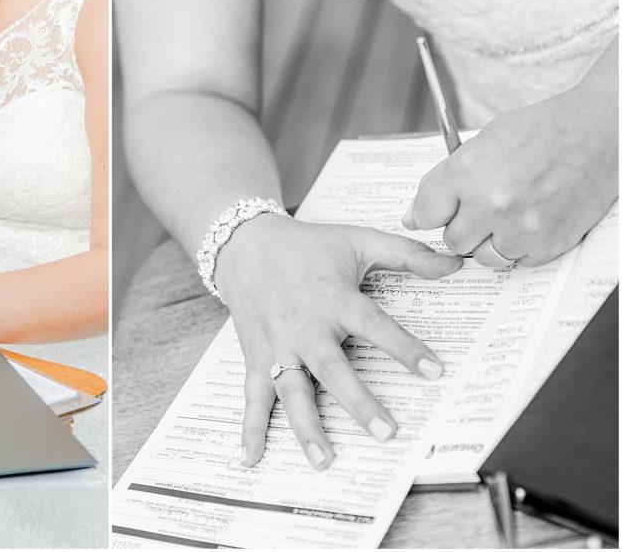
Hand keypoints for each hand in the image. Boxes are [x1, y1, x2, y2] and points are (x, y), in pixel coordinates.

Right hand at [216, 214, 462, 469]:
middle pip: (332, 369)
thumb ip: (406, 254)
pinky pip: (253, 395)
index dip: (403, 347)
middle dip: (358, 402)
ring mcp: (278, 346)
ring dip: (306, 426)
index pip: (373, 325)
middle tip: (386, 432)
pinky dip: (249, 428)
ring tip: (324, 460)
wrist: (243, 244)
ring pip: (292, 390)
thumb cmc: (306, 244)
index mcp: (333, 299)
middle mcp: (305, 327)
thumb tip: (455, 263)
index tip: (434, 371)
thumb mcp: (357, 240)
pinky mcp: (256, 357)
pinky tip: (250, 457)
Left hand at [403, 87, 618, 265]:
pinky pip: (520, 261)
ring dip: (491, 240)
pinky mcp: (550, 243)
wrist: (598, 132)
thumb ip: (443, 181)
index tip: (440, 212)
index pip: (425, 216)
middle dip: (462, 226)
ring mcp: (522, 227)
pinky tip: (531, 219)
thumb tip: (413, 217)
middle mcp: (492, 204)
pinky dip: (522, 246)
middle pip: (453, 240)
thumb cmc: (539, 131)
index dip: (431, 213)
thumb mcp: (480, 143)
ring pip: (485, 257)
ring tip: (508, 214)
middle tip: (481, 208)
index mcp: (468, 173)